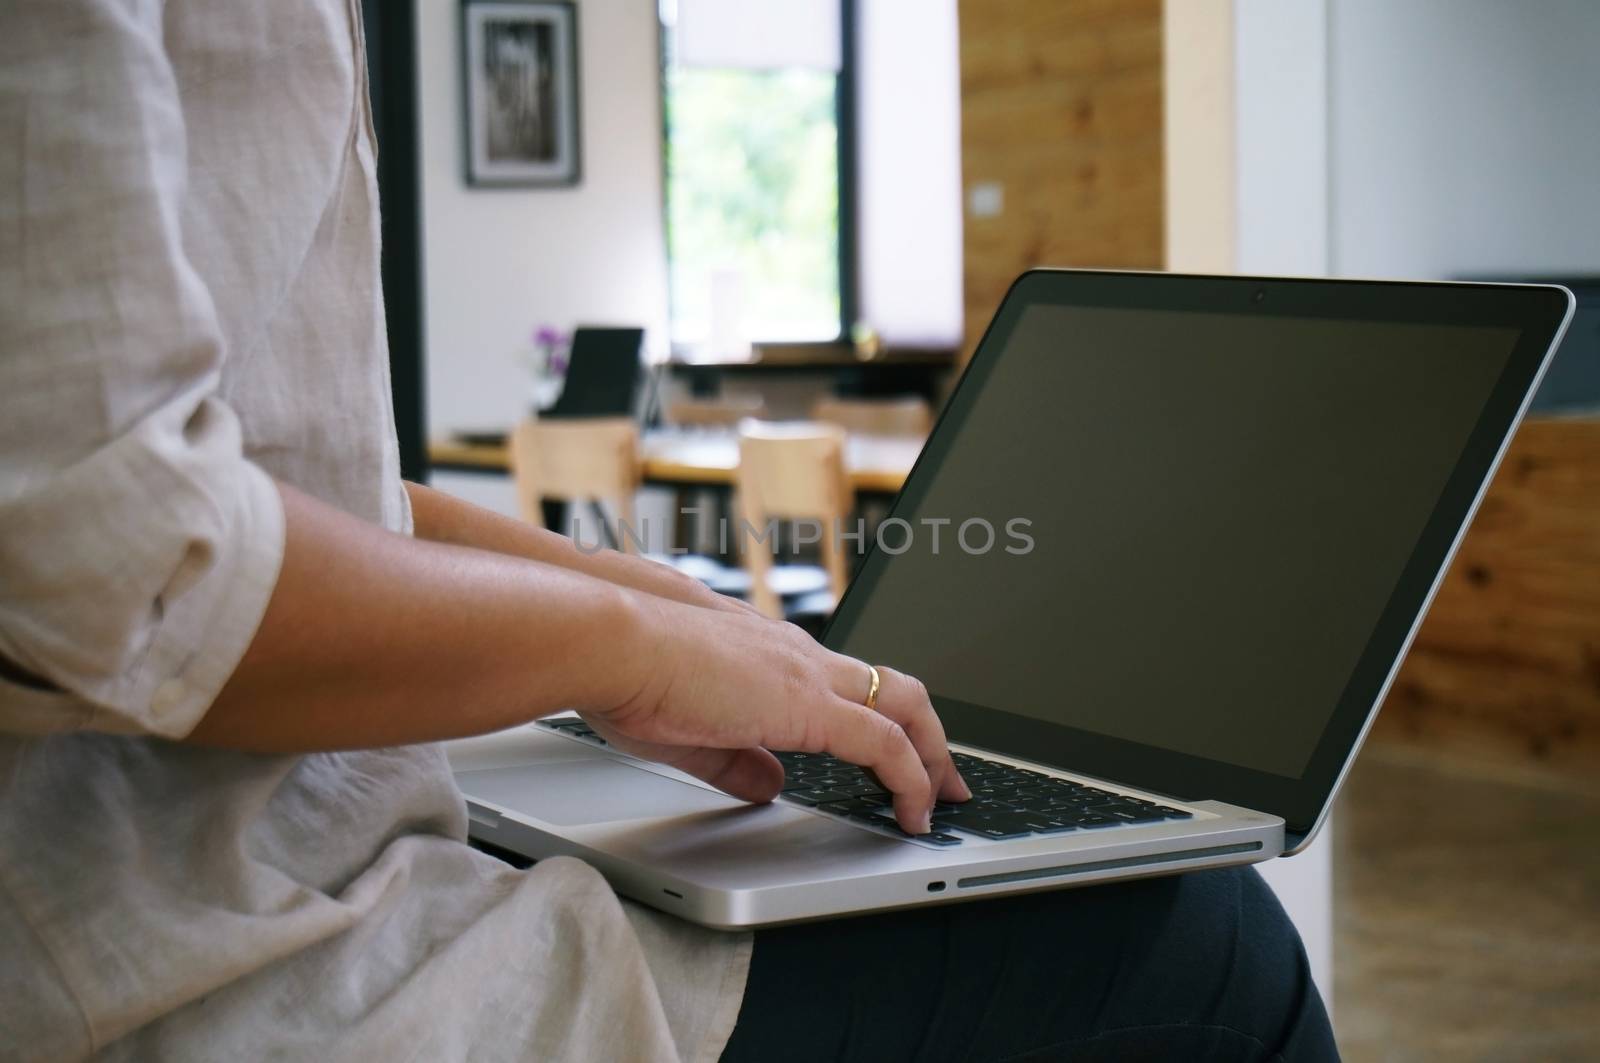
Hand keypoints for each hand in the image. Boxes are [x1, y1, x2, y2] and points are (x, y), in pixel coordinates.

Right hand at [586, 597, 971, 833]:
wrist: (610, 644)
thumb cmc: (627, 675)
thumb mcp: (690, 732)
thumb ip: (737, 761)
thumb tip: (770, 786)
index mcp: (772, 659)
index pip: (846, 686)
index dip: (879, 723)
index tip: (892, 759)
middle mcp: (800, 657)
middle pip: (894, 687)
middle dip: (929, 735)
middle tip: (945, 779)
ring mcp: (807, 675)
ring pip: (903, 706)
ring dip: (932, 757)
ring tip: (942, 801)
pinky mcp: (807, 704)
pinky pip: (883, 745)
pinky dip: (910, 780)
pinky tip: (913, 813)